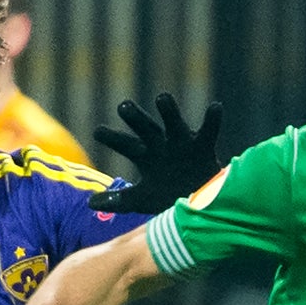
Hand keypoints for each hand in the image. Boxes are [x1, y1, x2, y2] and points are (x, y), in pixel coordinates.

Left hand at [88, 93, 222, 214]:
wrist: (198, 206)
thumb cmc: (168, 198)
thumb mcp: (141, 200)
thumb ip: (118, 200)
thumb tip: (89, 204)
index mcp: (145, 154)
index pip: (125, 144)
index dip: (112, 138)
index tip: (97, 132)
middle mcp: (161, 144)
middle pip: (146, 128)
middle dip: (136, 117)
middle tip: (123, 106)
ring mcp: (182, 143)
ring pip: (174, 124)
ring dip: (169, 112)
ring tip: (162, 98)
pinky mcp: (203, 146)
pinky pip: (209, 131)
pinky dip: (212, 120)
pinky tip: (215, 106)